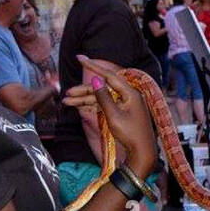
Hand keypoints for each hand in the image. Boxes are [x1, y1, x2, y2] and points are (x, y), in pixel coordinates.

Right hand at [76, 56, 157, 176]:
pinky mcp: (121, 112)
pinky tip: (79, 107)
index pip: (109, 75)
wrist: (142, 153)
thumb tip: (95, 80)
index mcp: (130, 93)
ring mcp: (124, 104)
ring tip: (67, 102)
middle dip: (83, 91)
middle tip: (67, 92)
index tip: (80, 57)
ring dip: (84, 100)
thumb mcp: (114, 115)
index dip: (93, 66)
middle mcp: (128, 95)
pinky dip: (92, 106)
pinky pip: (104, 105)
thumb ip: (103, 97)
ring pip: (101, 97)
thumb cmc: (130, 134)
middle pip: (102, 88)